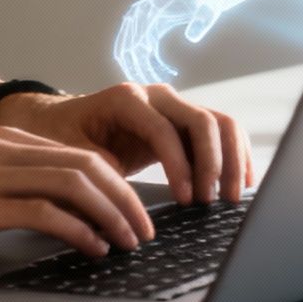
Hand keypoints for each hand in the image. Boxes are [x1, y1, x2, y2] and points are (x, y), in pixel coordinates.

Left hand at [0, 82, 253, 205]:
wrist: (62, 121)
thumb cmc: (65, 137)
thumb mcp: (73, 156)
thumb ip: (99, 173)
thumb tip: (124, 206)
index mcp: (126, 99)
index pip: (164, 130)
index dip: (180, 166)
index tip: (187, 200)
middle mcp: (156, 95)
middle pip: (202, 120)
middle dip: (213, 163)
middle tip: (213, 201)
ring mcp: (173, 106)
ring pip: (219, 122)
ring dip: (231, 158)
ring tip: (232, 196)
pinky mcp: (183, 122)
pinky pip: (219, 131)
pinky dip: (234, 154)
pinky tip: (240, 182)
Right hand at [0, 126, 155, 259]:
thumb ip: (5, 187)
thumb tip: (54, 215)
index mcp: (2, 139)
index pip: (79, 154)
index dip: (118, 184)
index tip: (136, 214)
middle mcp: (0, 147)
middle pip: (88, 164)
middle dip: (127, 200)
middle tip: (146, 232)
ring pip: (74, 183)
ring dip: (111, 215)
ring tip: (128, 243)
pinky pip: (42, 212)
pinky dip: (77, 230)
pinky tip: (91, 249)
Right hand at [114, 0, 226, 85]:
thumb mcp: (211, 7)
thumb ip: (202, 20)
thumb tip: (191, 38)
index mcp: (153, 7)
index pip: (137, 40)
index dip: (142, 63)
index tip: (153, 80)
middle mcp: (143, 11)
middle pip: (128, 46)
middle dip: (136, 68)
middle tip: (149, 87)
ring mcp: (144, 16)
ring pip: (130, 47)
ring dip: (138, 66)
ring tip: (153, 82)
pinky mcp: (150, 22)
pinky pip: (140, 45)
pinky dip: (147, 59)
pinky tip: (161, 71)